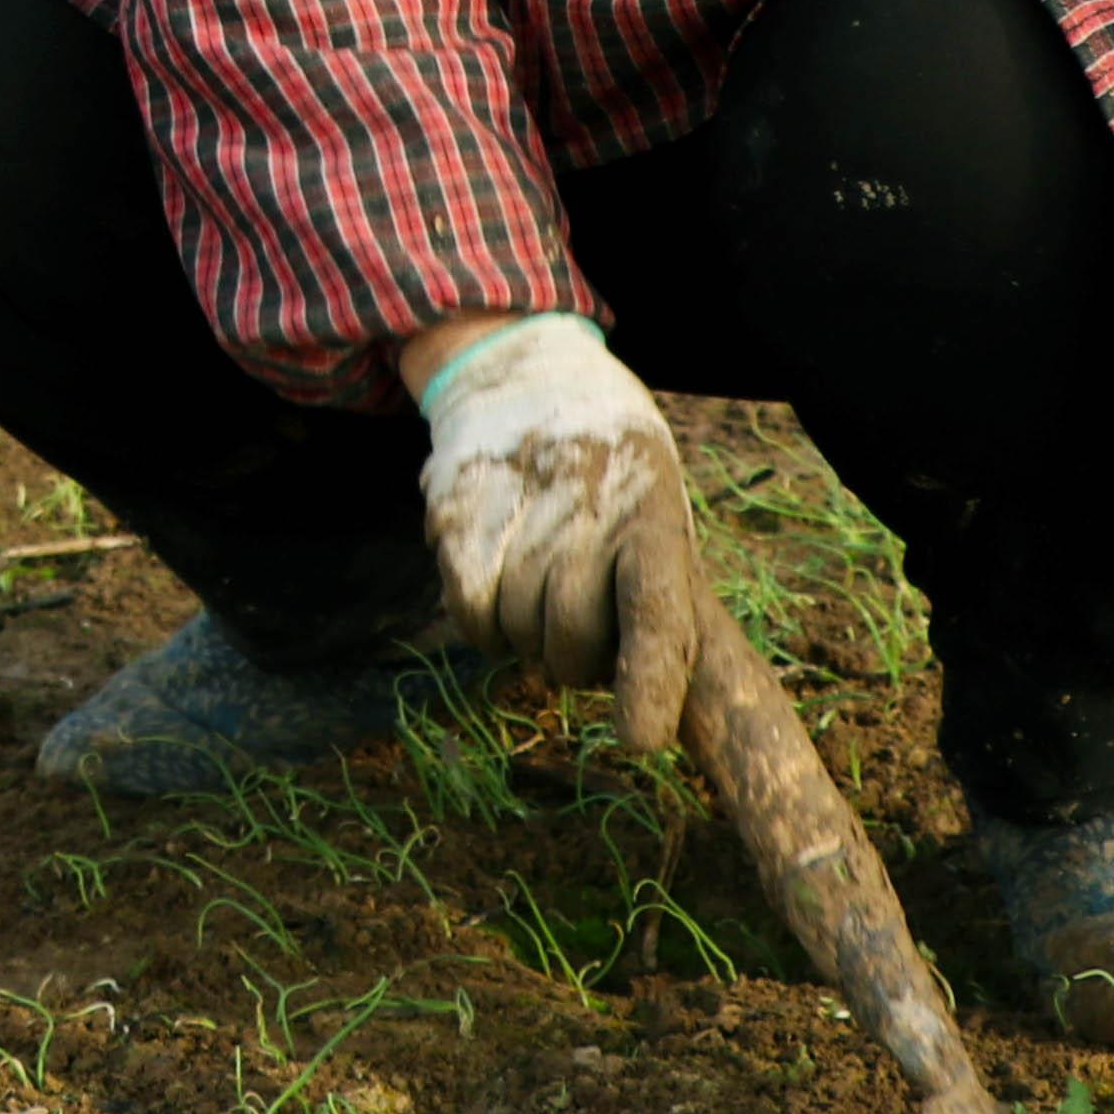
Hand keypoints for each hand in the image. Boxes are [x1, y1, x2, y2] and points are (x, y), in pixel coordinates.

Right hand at [409, 314, 702, 758]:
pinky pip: (470, 618)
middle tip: (581, 622)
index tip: (638, 742)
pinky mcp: (455, 516)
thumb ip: (659, 598)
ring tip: (540, 581)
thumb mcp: (656, 510)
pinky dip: (485, 624)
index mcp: (651, 513)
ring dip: (529, 636)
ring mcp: (515, 511)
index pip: (655, 611)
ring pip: (517, 637)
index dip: (648, 682)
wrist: (522, 372)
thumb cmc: (610, 471)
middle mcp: (584, 510)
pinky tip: (500, 580)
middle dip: (578, 659)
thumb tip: (655, 712)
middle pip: (572, 642)